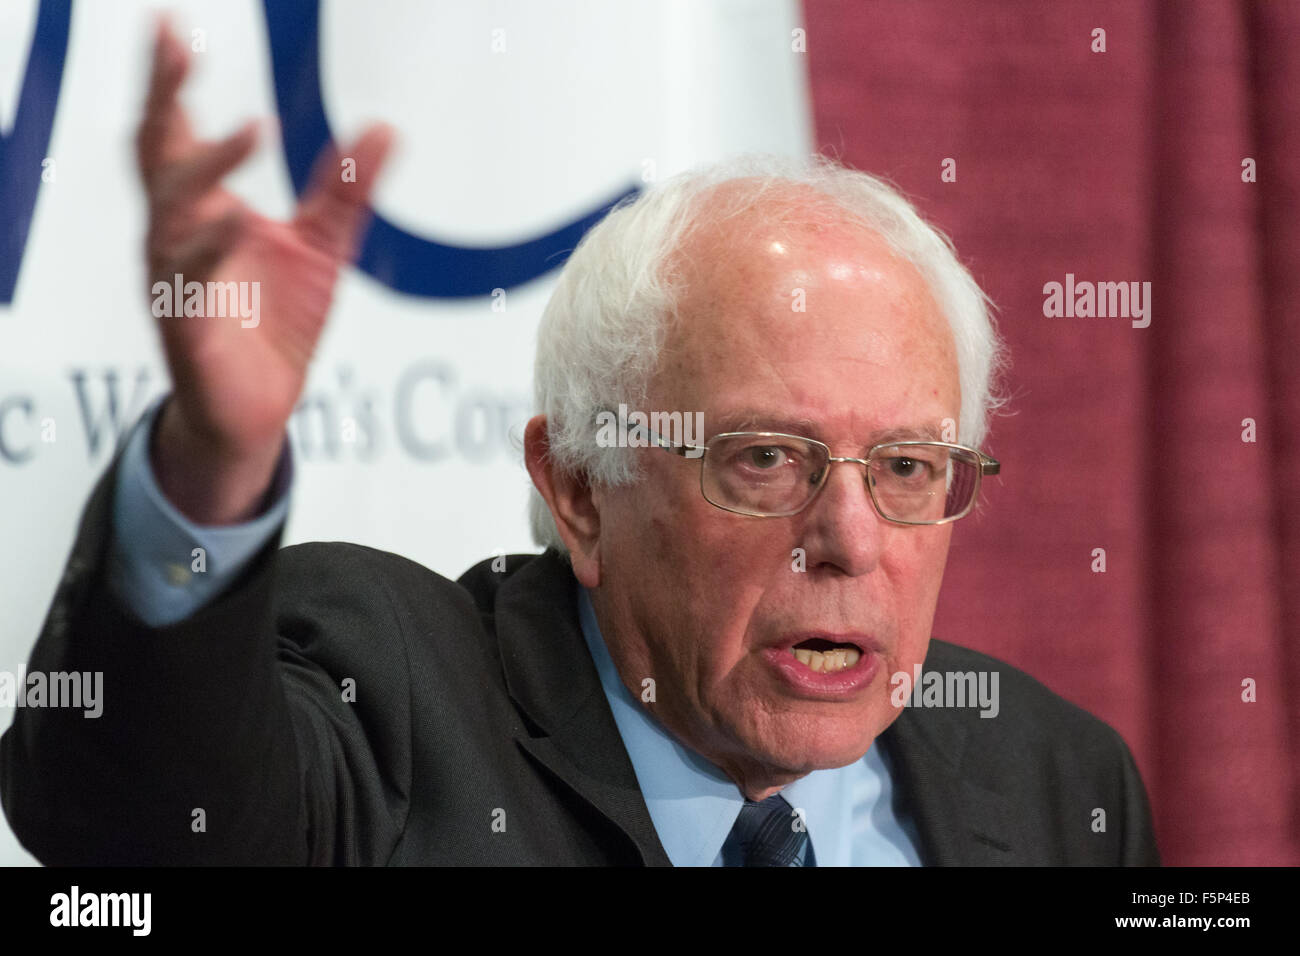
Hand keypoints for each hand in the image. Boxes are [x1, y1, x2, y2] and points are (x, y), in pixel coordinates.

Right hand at [137, 18, 392, 522]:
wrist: (259, 410)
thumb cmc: (275, 326)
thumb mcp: (323, 248)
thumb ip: (347, 191)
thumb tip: (384, 129)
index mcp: (202, 210)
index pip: (174, 133)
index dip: (169, 82)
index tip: (172, 29)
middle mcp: (178, 237)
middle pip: (155, 155)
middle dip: (162, 99)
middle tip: (177, 48)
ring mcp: (176, 281)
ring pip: (169, 215)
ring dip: (205, 171)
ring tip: (249, 132)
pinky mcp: (187, 330)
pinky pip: (189, 284)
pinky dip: (212, 249)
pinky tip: (238, 222)